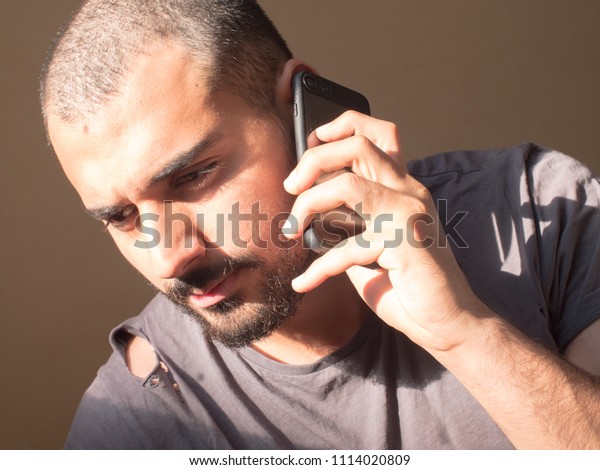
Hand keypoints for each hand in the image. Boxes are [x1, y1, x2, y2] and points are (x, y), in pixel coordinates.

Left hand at [283, 111, 488, 352]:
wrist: (447, 322)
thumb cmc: (407, 286)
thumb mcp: (370, 246)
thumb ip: (348, 224)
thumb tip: (310, 213)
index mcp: (402, 188)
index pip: (381, 133)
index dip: (342, 127)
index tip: (311, 145)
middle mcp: (408, 192)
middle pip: (358, 145)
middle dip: (313, 159)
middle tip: (291, 187)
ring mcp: (408, 213)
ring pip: (346, 182)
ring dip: (308, 203)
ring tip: (292, 229)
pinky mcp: (404, 241)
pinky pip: (346, 247)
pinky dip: (318, 268)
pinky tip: (304, 284)